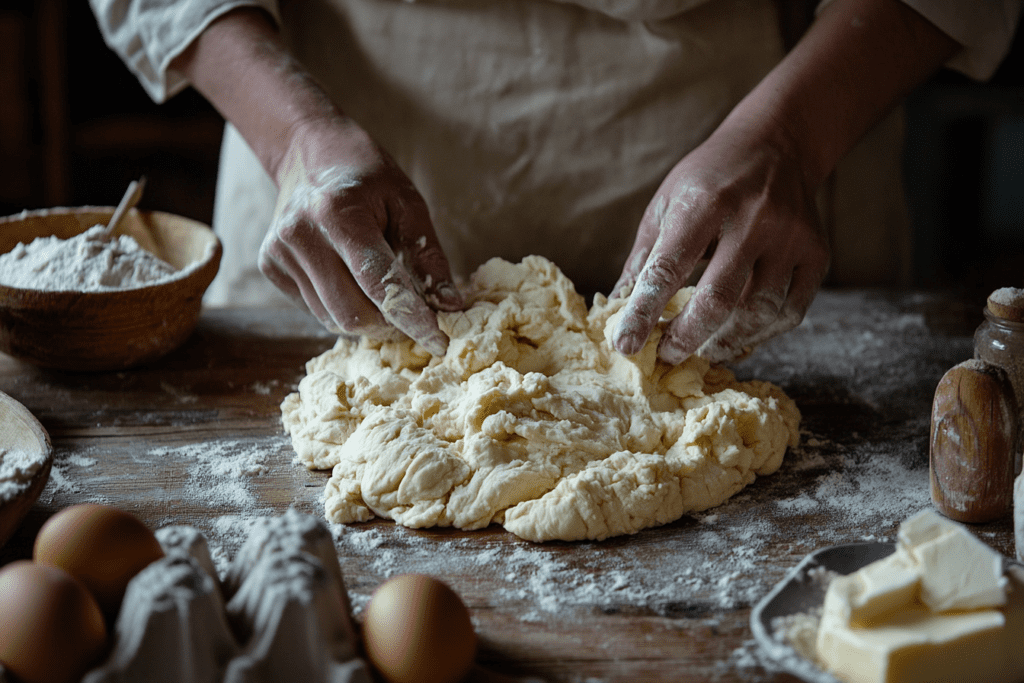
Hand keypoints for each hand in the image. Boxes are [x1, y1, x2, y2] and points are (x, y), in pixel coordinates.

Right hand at [258, 116, 462, 354]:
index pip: (380, 284)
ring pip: (334, 319)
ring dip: (368, 319)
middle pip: (354, 313)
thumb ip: (428, 258)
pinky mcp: (270, 266)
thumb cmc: (367, 176)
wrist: (308, 151)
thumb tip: (450, 307)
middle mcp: (301, 235)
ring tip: (381, 291)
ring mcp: (279, 253)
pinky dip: (343, 307)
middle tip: (414, 314)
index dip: (412, 319)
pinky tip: (350, 278)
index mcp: (339, 213)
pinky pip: (316, 310)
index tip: (439, 342)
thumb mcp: (408, 204)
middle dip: (390, 324)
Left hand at [611, 123, 829, 363]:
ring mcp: (789, 238)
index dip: (642, 313)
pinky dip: (761, 334)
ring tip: (701, 350)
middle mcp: (753, 219)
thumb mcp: (665, 206)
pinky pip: (790, 311)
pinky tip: (737, 337)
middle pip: (719, 300)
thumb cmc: (708, 181)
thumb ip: (644, 259)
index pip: (667, 269)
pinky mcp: (816, 253)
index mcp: (704, 203)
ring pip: (759, 312)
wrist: (776, 146)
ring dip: (724, 341)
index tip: (625, 345)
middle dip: (686, 337)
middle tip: (666, 356)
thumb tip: (617, 309)